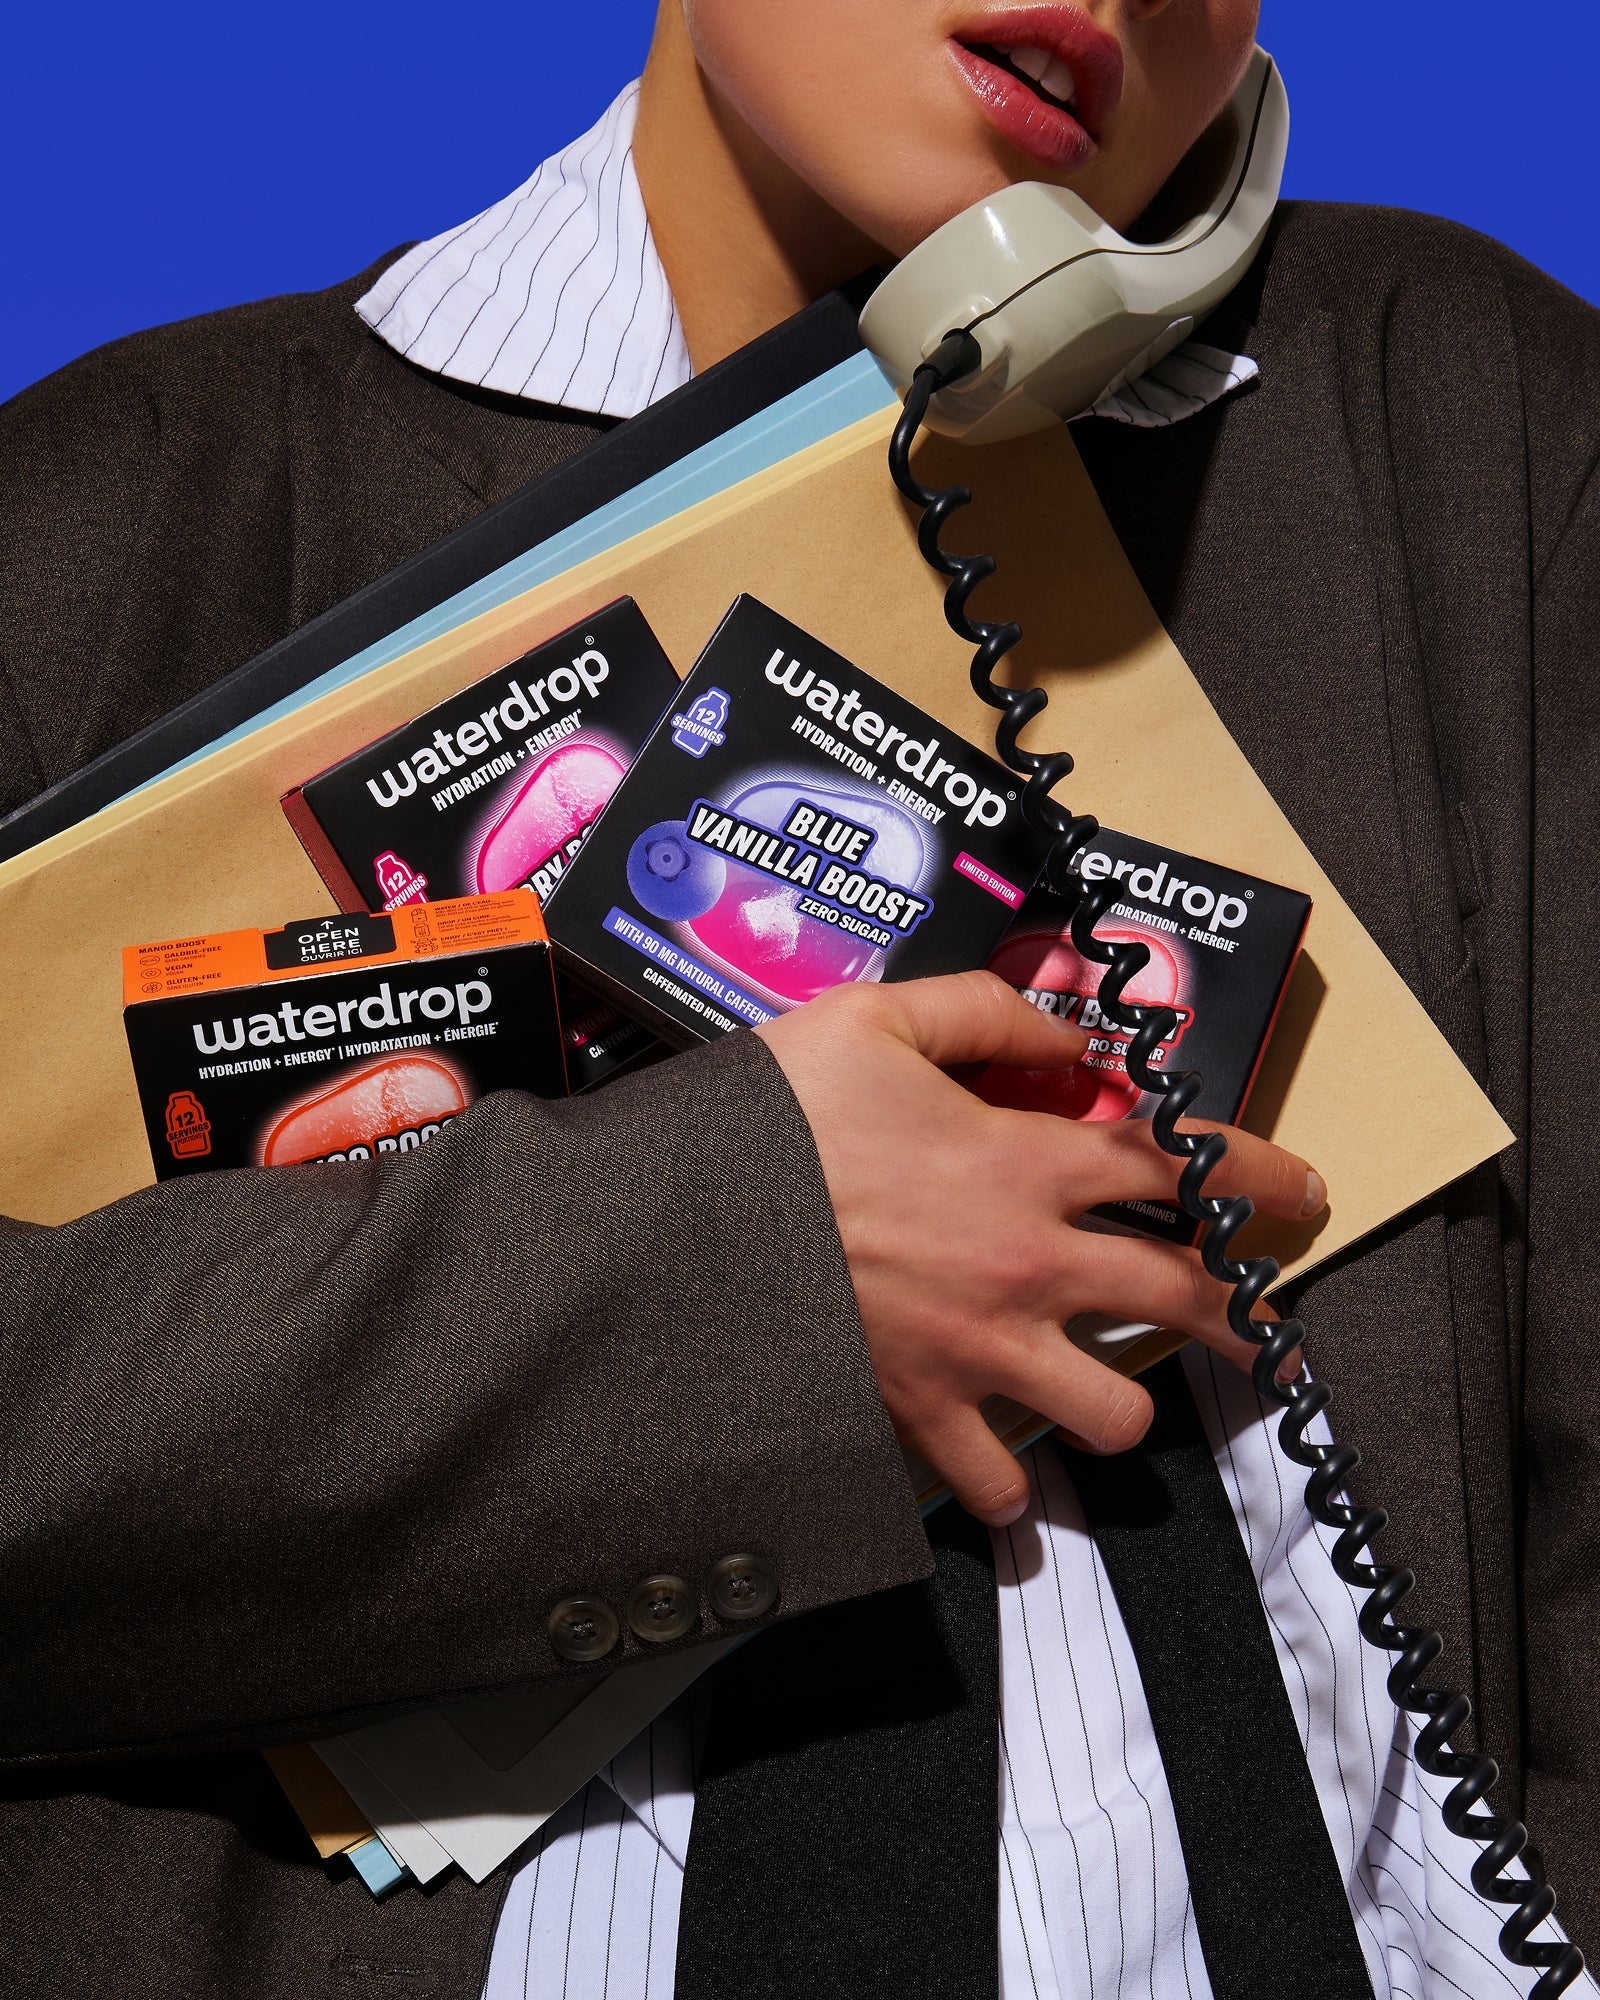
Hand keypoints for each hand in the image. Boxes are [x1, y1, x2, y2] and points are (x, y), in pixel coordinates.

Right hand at [755, 972, 1323, 1525]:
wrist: (681, 1227)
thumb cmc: (775, 1117)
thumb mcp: (875, 1018)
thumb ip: (984, 1012)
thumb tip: (1066, 1029)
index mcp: (1025, 1162)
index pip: (1182, 1166)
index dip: (1257, 1176)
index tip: (1298, 1192)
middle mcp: (1027, 1264)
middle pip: (1186, 1300)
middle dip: (1249, 1317)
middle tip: (1268, 1330)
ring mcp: (982, 1351)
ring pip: (1117, 1412)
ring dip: (1122, 1400)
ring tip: (1105, 1387)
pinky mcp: (924, 1415)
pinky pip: (1002, 1486)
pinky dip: (1011, 1484)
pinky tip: (1005, 1461)